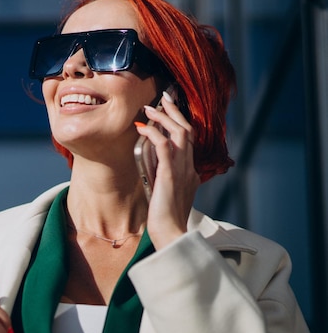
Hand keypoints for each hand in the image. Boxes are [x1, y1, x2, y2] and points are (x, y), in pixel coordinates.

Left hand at [135, 93, 200, 248]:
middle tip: (164, 97)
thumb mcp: (167, 192)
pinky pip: (164, 146)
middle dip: (175, 111)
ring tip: (150, 108)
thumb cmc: (166, 218)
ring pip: (180, 133)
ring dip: (165, 117)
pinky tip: (143, 128)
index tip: (168, 108)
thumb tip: (155, 162)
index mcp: (190, 171)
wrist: (171, 234)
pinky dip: (154, 133)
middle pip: (188, 130)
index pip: (189, 139)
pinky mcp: (170, 175)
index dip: (180, 121)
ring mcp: (182, 170)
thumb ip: (165, 175)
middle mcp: (189, 167)